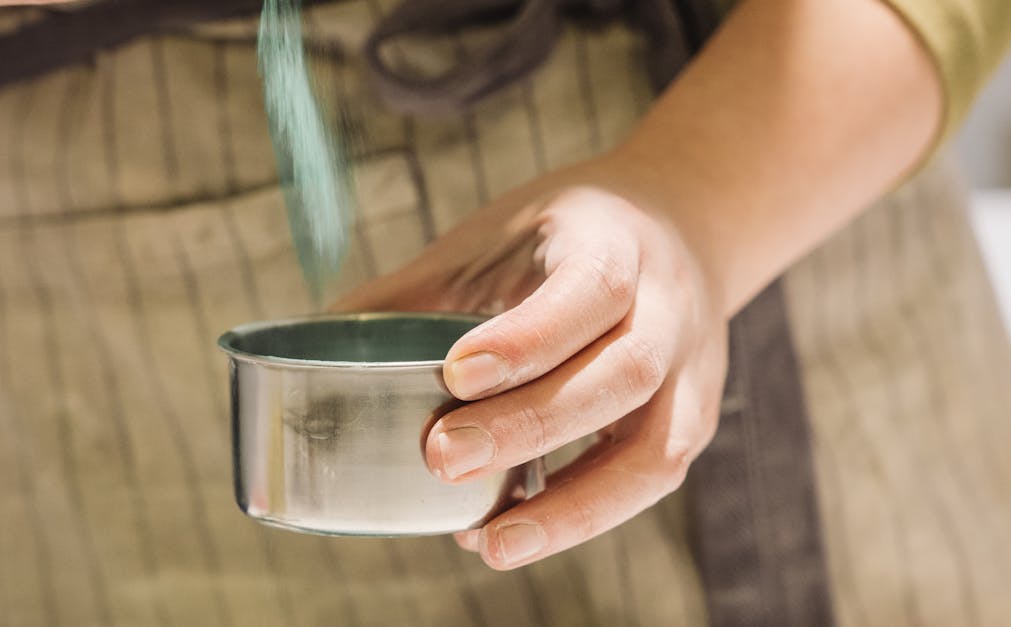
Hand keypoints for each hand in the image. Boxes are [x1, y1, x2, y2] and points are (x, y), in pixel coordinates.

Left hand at [334, 155, 729, 569]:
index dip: (528, 338)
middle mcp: (670, 307)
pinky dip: (586, 512)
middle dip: (531, 425)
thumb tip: (317, 335)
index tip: (454, 375)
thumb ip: (420, 285)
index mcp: (618, 244)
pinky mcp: (694, 416)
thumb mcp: (500, 231)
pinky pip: (650, 477)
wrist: (683, 223)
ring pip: (655, 449)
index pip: (589, 290)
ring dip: (574, 505)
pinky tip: (516, 531)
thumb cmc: (570, 231)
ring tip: (491, 542)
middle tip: (442, 458)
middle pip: (622, 376)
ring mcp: (693, 369)